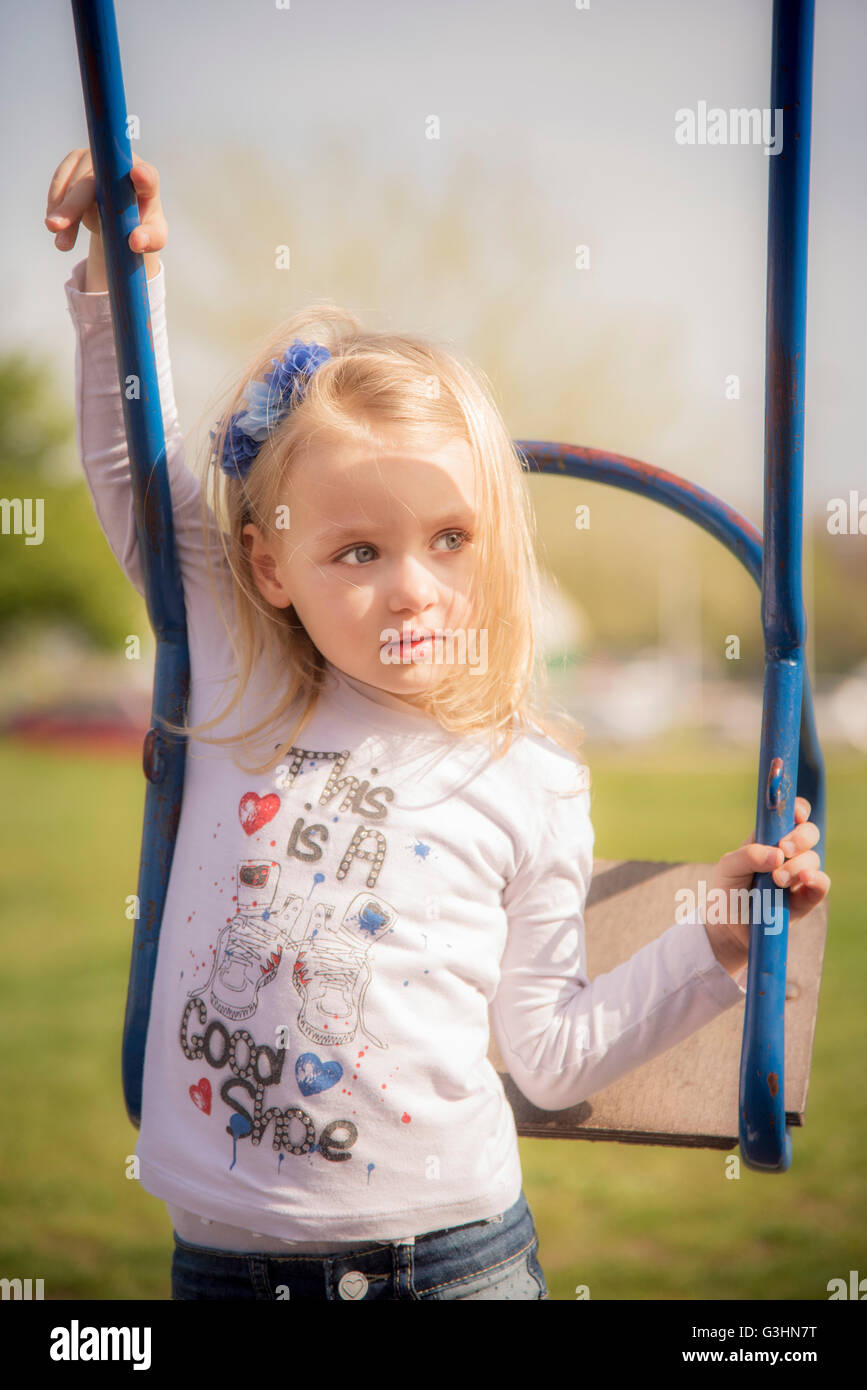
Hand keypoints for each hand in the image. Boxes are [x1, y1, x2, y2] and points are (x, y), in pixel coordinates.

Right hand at [45, 148, 166, 285]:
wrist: (120, 216)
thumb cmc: (140, 226)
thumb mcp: (152, 238)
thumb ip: (149, 240)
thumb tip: (136, 242)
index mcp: (147, 182)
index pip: (148, 177)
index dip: (143, 176)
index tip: (139, 175)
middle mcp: (120, 165)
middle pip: (94, 182)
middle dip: (74, 204)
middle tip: (56, 226)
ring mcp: (95, 160)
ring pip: (72, 185)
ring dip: (62, 214)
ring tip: (62, 244)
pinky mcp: (75, 162)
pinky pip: (59, 184)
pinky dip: (55, 207)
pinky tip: (55, 230)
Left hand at [705, 797, 829, 969]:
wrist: (728, 927)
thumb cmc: (727, 890)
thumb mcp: (728, 867)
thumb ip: (747, 855)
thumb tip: (777, 854)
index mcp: (769, 838)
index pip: (792, 815)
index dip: (798, 809)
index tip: (796, 814)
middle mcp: (788, 853)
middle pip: (809, 833)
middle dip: (799, 837)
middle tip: (783, 849)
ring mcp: (799, 875)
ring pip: (813, 859)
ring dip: (798, 865)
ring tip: (777, 879)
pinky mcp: (806, 898)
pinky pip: (821, 885)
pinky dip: (817, 879)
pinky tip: (805, 879)